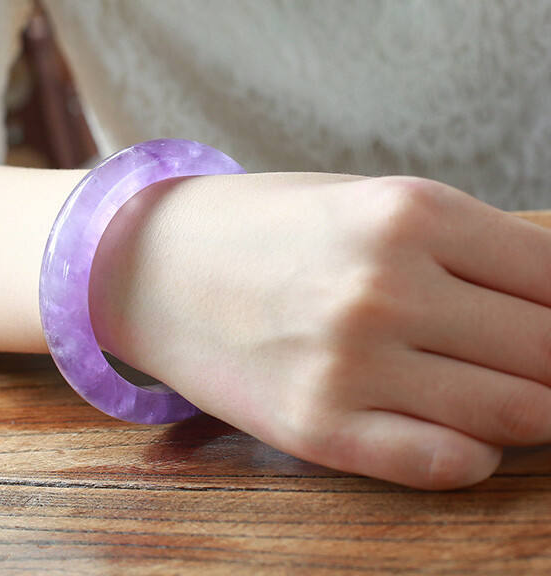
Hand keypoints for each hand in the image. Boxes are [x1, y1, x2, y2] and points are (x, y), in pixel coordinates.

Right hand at [90, 171, 550, 489]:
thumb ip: (463, 248)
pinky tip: (459, 429)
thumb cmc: (267, 226)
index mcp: (406, 212)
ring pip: (514, 412)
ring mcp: (350, 362)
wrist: (154, 262)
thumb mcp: (366, 202)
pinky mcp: (318, 427)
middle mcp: (385, 286)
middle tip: (534, 359)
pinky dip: (473, 453)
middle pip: (547, 350)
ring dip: (529, 409)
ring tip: (507, 390)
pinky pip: (445, 462)